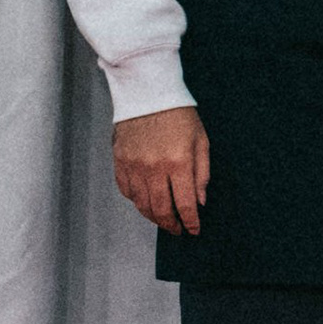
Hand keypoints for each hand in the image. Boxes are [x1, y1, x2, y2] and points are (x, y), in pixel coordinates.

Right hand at [113, 106, 210, 235]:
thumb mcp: (201, 142)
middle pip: (161, 210)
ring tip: (164, 220)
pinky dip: (136, 201)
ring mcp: (134, 166)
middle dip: (171, 225)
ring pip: (142, 204)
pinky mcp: (120, 161)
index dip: (191, 222)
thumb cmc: (178, 115)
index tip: (194, 230)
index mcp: (178, 163)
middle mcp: (154, 168)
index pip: (185, 204)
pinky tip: (146, 201)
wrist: (147, 93)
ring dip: (154, 217)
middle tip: (178, 230)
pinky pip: (126, 190)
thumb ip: (202, 174)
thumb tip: (199, 202)